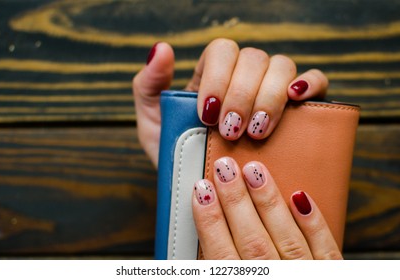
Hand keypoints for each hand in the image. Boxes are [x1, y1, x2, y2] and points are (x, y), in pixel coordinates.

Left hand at [133, 39, 327, 166]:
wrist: (205, 187)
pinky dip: (311, 84)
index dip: (219, 77)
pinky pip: (315, 81)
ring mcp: (271, 90)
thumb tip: (162, 49)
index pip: (222, 51)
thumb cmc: (178, 152)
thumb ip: (149, 86)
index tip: (208, 115)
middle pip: (253, 59)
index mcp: (212, 74)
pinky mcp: (297, 108)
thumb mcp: (153, 123)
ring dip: (269, 97)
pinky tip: (296, 100)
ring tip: (257, 131)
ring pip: (282, 67)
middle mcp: (244, 76)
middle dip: (242, 95)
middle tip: (230, 131)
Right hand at [192, 157, 342, 259]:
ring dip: (268, 203)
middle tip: (224, 169)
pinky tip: (300, 196)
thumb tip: (195, 248)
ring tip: (254, 171)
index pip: (220, 256)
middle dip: (235, 202)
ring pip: (285, 239)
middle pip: (252, 242)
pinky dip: (314, 224)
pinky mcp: (331, 278)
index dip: (209, 221)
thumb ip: (211, 270)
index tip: (199, 190)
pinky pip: (325, 251)